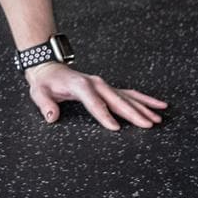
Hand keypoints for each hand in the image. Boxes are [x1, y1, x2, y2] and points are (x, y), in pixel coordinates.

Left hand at [25, 63, 165, 130]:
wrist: (50, 69)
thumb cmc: (45, 83)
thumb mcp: (38, 93)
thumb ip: (45, 104)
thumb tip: (52, 116)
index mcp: (80, 85)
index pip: (94, 102)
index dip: (104, 115)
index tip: (115, 128)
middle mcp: (95, 83)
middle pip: (116, 100)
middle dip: (132, 113)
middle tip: (148, 125)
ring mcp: (104, 85)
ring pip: (127, 97)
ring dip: (143, 107)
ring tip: (158, 117)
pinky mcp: (109, 89)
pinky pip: (129, 94)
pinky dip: (144, 100)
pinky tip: (158, 105)